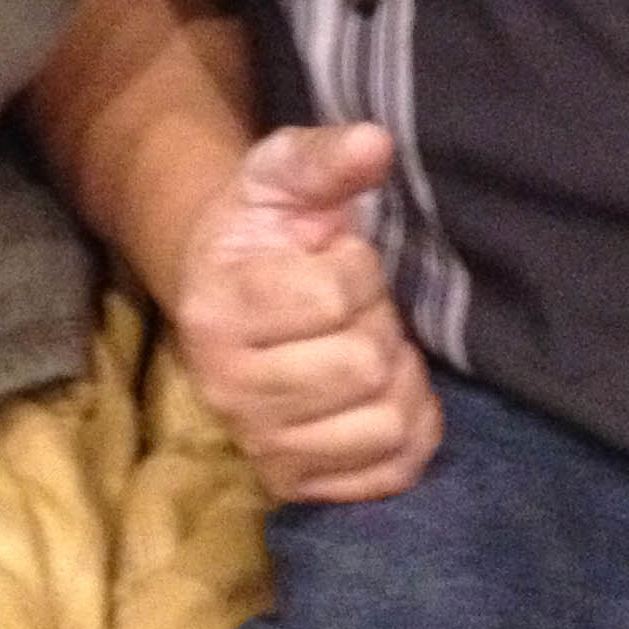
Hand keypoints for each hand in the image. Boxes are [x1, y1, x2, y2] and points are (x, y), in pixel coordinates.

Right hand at [172, 122, 440, 501]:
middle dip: (379, 323)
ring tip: (368, 348)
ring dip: (400, 377)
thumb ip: (325, 157)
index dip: (358, 268)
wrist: (224, 290)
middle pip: (365, 365)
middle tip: (354, 309)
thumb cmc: (263, 229)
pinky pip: (391, 473)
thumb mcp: (283, 176)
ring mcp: (260, 444)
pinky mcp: (294, 485)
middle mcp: (227, 388)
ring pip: (386, 424)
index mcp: (217, 309)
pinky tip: (384, 394)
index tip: (336, 258)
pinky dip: (411, 431)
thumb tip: (375, 142)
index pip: (334, 296)